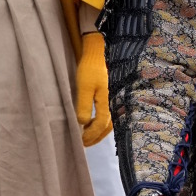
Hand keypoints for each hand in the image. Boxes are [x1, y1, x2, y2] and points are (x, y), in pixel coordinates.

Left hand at [75, 32, 111, 146]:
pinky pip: (110, 115)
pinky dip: (103, 123)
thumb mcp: (83, 86)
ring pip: (110, 122)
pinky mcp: (112, 95)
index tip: (81, 140)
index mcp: (108, 102)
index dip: (91, 134)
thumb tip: (83, 123)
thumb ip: (84, 106)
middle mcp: (115, 102)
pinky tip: (94, 122)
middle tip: (84, 143)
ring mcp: (115, 99)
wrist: (98, 52)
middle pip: (108, 127)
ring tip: (88, 136)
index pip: (101, 125)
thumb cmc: (90, 68)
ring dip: (99, 131)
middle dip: (96, 136)